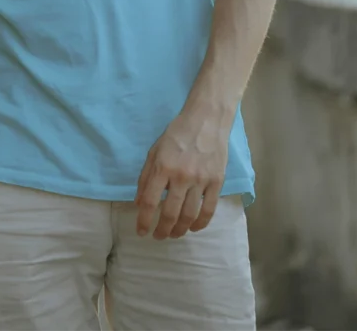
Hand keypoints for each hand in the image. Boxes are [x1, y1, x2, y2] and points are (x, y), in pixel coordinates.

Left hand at [134, 111, 228, 238]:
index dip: (144, 221)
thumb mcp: (154, 151)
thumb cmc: (177, 133)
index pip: (150, 202)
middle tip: (158, 236)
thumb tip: (139, 204)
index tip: (141, 232)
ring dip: (179, 230)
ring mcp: (201, 180)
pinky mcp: (217, 181)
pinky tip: (193, 228)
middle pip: (170, 213)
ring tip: (174, 234)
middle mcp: (181, 176)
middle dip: (162, 230)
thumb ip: (145, 177)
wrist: (206, 119)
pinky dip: (200, 224)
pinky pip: (208, 209)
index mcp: (162, 166)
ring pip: (189, 215)